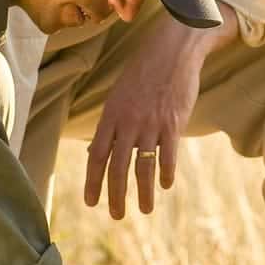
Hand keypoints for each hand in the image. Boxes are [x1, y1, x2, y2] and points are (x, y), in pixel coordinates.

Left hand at [85, 7, 234, 217]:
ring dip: (142, 192)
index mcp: (111, 115)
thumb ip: (113, 122)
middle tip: (116, 215)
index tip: (91, 202)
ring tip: (144, 209)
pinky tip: (165, 185)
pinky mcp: (173, 122)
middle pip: (117, 167)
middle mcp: (128, 122)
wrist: (173, 49)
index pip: (96, 155)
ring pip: (143, 166)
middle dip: (115, 195)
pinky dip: (166, 173)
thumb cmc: (145, 71)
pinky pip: (167, 154)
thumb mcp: (120, 93)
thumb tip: (101, 149)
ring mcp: (151, 123)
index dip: (93, 181)